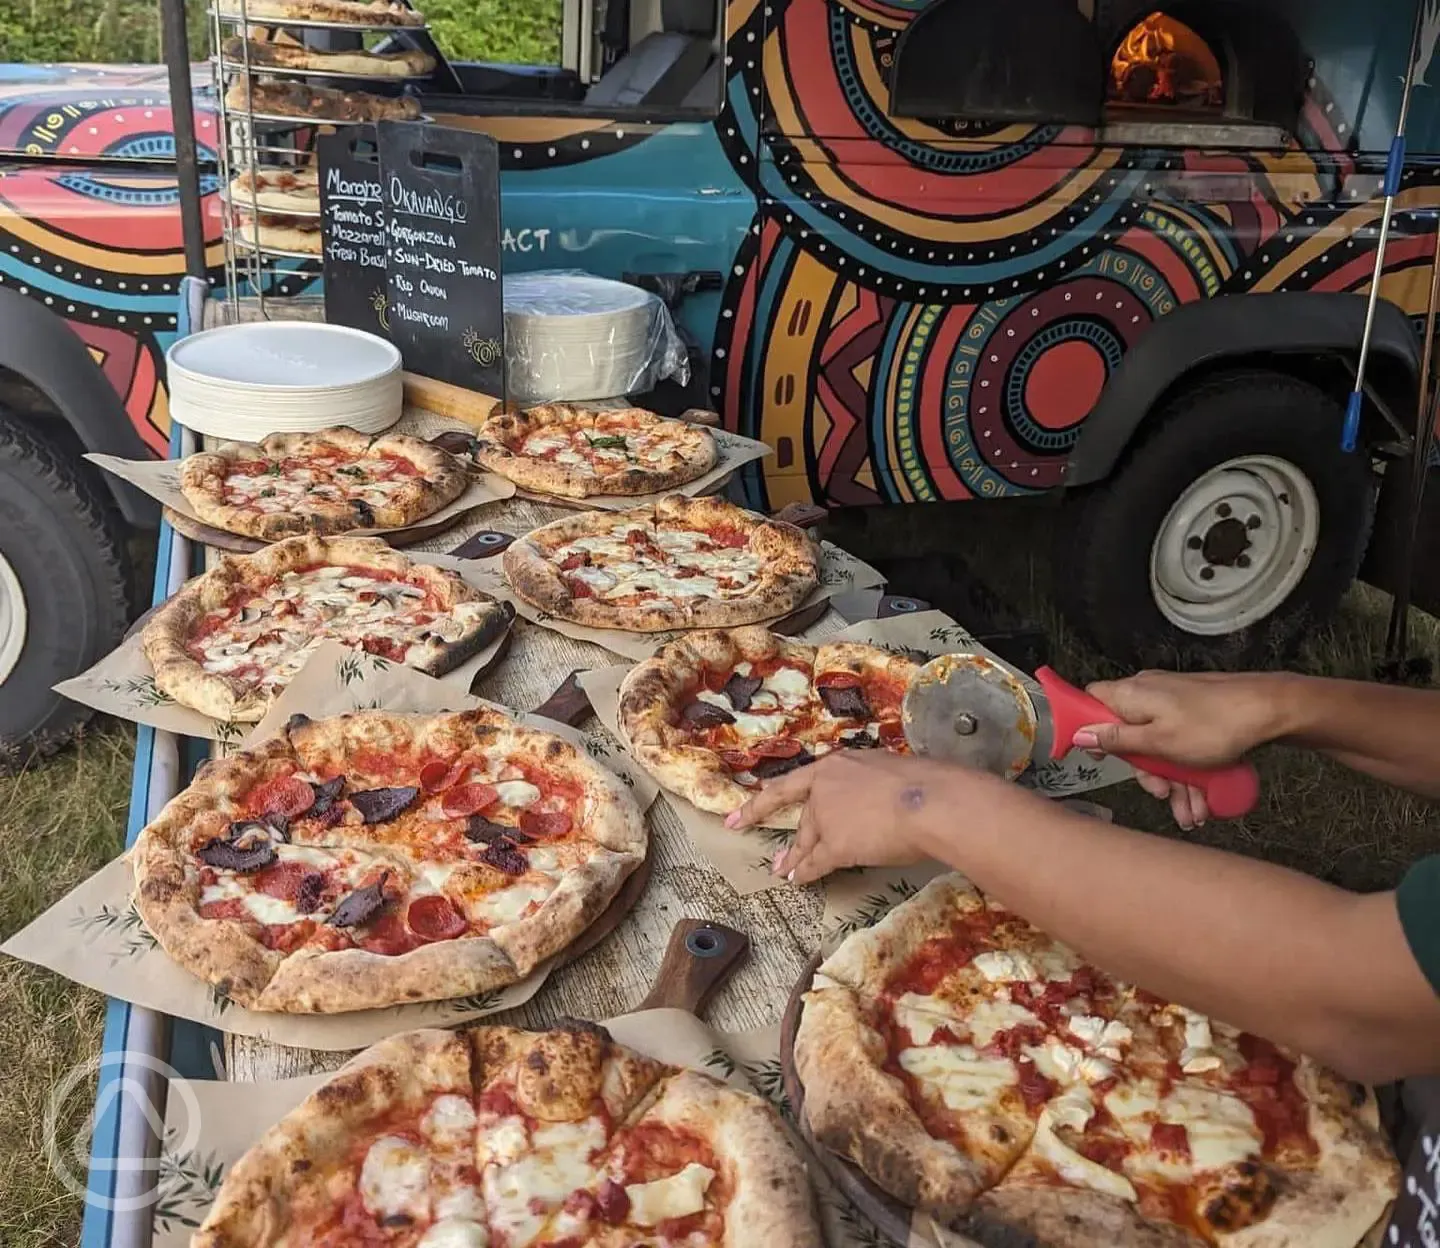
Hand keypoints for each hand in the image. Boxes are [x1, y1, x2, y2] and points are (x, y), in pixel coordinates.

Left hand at [723, 751, 1009, 885]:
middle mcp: (824, 788)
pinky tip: (799, 880)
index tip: (739, 813)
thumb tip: (881, 797)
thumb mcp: (889, 771)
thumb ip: (872, 784)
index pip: (794, 784)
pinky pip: (816, 862)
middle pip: (806, 818)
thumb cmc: (922, 783)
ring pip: (807, 841)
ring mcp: (826, 817)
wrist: (929, 800)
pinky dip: (806, 872)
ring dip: (795, 858)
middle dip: (793, 840)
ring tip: (783, 871)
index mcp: (837, 765)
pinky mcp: (834, 844)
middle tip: (777, 858)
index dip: (764, 800)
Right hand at [1075, 670, 1286, 829]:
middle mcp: (1147, 695)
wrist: (1270, 709)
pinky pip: (1180, 745)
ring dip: (1173, 782)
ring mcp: (1172, 704)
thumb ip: (1116, 739)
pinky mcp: (1194, 713)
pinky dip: (1188, 771)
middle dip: (1146, 772)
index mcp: (1131, 695)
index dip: (1086, 728)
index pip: (1091, 702)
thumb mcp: (1159, 742)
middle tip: (1162, 793)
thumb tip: (1078, 734)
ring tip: (1192, 812)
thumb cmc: (1213, 726)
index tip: (1098, 756)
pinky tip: (1203, 800)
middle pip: (1128, 735)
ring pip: (1158, 747)